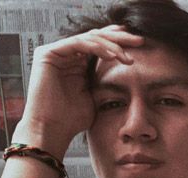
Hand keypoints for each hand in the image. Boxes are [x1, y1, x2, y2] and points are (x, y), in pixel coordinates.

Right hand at [12, 25, 143, 156]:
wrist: (53, 130)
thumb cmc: (73, 119)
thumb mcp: (97, 96)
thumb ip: (106, 80)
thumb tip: (128, 71)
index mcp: (76, 62)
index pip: (100, 44)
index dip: (119, 41)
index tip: (140, 44)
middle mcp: (65, 53)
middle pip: (96, 37)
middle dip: (119, 38)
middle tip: (140, 41)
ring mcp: (55, 52)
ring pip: (89, 38)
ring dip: (111, 46)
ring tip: (127, 58)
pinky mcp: (47, 54)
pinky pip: (78, 44)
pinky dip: (97, 48)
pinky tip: (113, 56)